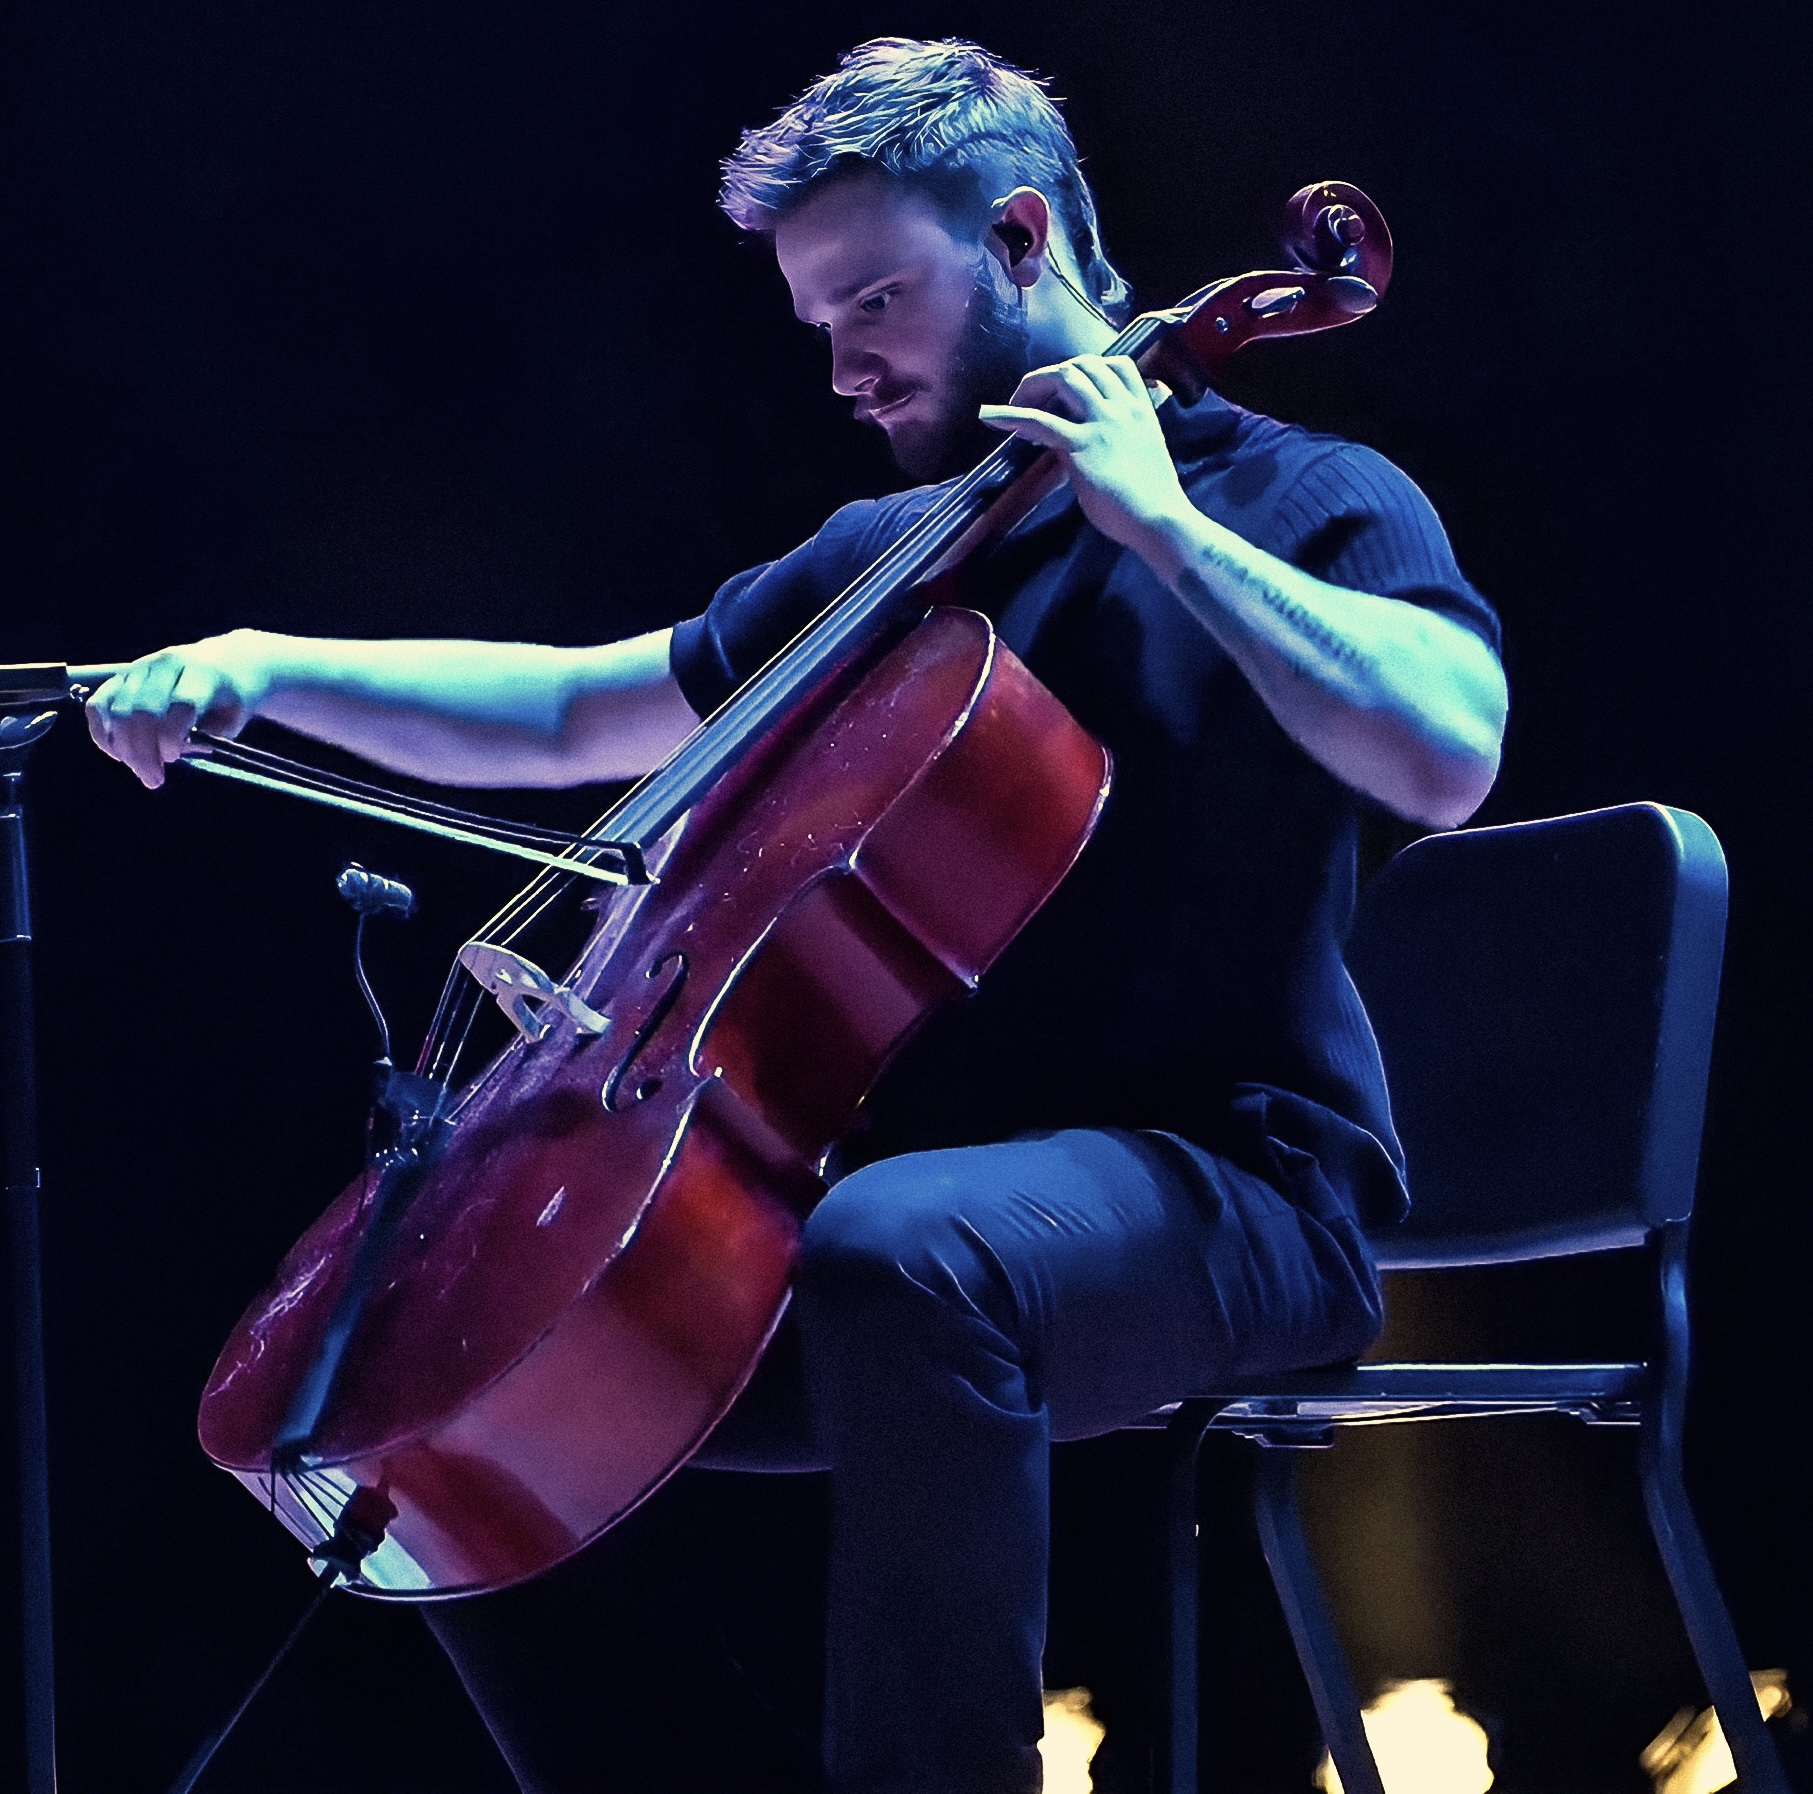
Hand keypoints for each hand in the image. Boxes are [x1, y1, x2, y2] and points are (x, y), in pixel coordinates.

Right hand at [86, 629, 273, 787]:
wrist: (224, 662)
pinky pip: (98, 704)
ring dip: (122, 748)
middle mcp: (166, 667)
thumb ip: (211, 735)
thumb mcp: (235, 717)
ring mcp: (139, 669)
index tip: (173, 758)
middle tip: (154, 779)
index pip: (180, 704)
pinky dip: (101, 733)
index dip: (171, 735)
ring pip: (116, 709)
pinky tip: (118, 753)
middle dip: (142, 751)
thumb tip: (173, 752)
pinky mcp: (120, 676)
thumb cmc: (231, 697)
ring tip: (141, 770)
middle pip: (141, 709)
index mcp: (201, 675)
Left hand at [978, 355, 1191, 552]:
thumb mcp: (1144, 454)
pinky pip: (1040, 421)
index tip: (1072, 386)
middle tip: (1033, 398)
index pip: (1119, 365)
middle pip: (1084, 364)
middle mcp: (1122, 407)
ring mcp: (1102, 422)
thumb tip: (1095, 442)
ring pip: (1064, 377)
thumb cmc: (1153, 498)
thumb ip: (1122, 438)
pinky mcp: (1081, 444)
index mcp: (1141, 409)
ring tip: (1015, 404)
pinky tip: (991, 417)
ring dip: (1035, 386)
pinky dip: (1012, 415)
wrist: (1159, 518)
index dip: (1089, 368)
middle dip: (1054, 375)